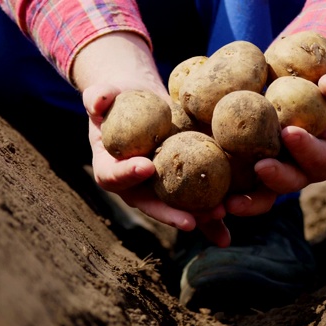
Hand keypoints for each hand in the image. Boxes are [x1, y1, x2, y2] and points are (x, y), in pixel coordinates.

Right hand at [74, 33, 230, 246]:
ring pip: (176, 208)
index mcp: (110, 167)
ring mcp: (159, 188)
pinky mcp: (181, 185)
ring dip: (197, 217)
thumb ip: (98, 97)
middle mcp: (134, 186)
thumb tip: (97, 102)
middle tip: (189, 220)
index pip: (114, 175)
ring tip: (218, 216)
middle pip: (150, 203)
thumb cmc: (119, 99)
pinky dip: (212, 219)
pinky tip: (228, 230)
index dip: (127, 173)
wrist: (141, 103)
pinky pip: (196, 203)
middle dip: (169, 213)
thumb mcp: (105, 94)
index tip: (146, 166)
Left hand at [226, 64, 325, 215]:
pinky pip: (241, 189)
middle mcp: (301, 172)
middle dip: (277, 177)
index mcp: (325, 156)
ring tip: (228, 203)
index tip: (290, 132)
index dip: (307, 149)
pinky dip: (227, 195)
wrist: (304, 99)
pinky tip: (210, 201)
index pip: (320, 158)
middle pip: (292, 183)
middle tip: (261, 166)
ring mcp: (276, 176)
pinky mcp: (252, 174)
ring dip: (248, 202)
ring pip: (264, 196)